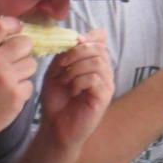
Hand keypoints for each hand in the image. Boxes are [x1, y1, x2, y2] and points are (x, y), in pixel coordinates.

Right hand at [0, 17, 37, 147]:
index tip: (17, 29)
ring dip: (24, 71)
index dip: (13, 24)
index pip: (0, 26)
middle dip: (23, 50)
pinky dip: (22, 90)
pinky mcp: (17, 95)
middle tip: (15, 60)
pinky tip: (9, 96)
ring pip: (32, 63)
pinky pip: (30, 83)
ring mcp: (7, 79)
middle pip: (25, 43)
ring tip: (9, 80)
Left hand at [38, 29, 114, 148]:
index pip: (101, 39)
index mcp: (94, 62)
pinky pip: (94, 79)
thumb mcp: (56, 71)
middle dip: (76, 53)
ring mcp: (106, 84)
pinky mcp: (104, 97)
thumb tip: (77, 38)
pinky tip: (72, 91)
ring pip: (97, 62)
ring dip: (75, 69)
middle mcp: (104, 71)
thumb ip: (66, 54)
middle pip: (99, 48)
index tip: (73, 42)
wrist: (55, 126)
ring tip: (65, 81)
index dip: (89, 36)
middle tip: (61, 67)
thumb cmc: (56, 100)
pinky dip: (78, 82)